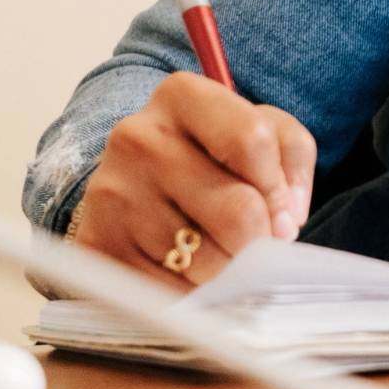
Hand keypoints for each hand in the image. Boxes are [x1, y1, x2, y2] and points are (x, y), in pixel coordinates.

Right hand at [72, 72, 315, 286]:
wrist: (131, 186)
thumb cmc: (207, 156)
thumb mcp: (258, 130)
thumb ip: (290, 156)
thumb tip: (287, 217)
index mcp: (181, 96)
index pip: (252, 140)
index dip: (279, 188)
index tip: (282, 210)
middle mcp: (138, 137)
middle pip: (239, 210)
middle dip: (259, 238)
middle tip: (252, 240)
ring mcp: (114, 192)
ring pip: (210, 258)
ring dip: (226, 268)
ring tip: (213, 249)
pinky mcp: (98, 245)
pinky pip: (173, 290)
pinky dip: (193, 292)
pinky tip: (185, 271)